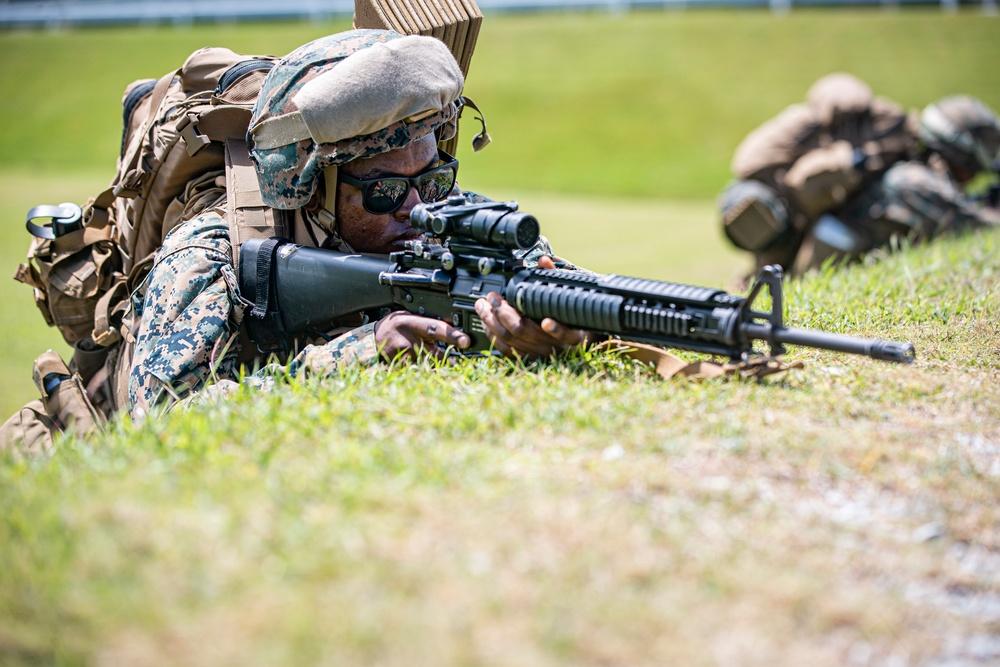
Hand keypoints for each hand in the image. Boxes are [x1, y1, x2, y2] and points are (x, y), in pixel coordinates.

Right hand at [373, 311, 470, 361]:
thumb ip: (427, 322)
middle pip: (436, 352)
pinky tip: (422, 366)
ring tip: (438, 362)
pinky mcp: (400, 368)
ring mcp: (403, 356)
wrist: (370, 340)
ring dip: (437, 364)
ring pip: (429, 364)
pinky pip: (419, 371)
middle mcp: (407, 340)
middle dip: (448, 358)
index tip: (466, 341)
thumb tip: (454, 326)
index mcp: (410, 323)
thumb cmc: (395, 326)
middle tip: (456, 360)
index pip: (436, 328)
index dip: (453, 335)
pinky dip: (424, 370)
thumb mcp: (409, 317)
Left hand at [473, 256, 589, 359]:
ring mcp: (539, 354)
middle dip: (501, 312)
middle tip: (491, 298)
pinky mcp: (528, 358)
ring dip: (492, 322)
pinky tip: (486, 324)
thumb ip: (554, 278)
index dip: (550, 326)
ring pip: (510, 340)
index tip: (531, 314)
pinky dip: (493, 336)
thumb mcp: (568, 296)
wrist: (577, 337)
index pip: (559, 331)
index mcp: (571, 332)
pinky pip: (506, 350)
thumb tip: (543, 260)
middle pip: (522, 331)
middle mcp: (554, 346)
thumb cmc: (572, 315)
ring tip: (483, 306)